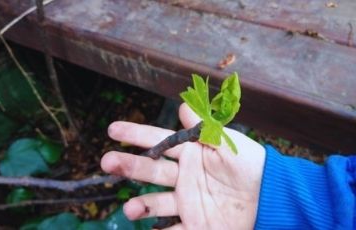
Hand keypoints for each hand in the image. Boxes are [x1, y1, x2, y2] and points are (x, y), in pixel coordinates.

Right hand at [101, 103, 265, 228]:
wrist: (271, 198)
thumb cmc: (251, 165)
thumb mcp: (227, 143)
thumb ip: (203, 127)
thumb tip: (182, 104)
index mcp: (190, 154)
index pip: (159, 142)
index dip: (136, 134)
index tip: (113, 129)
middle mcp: (183, 177)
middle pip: (151, 170)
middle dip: (128, 165)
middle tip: (107, 162)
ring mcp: (187, 202)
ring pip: (156, 203)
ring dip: (141, 205)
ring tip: (132, 209)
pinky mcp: (196, 225)